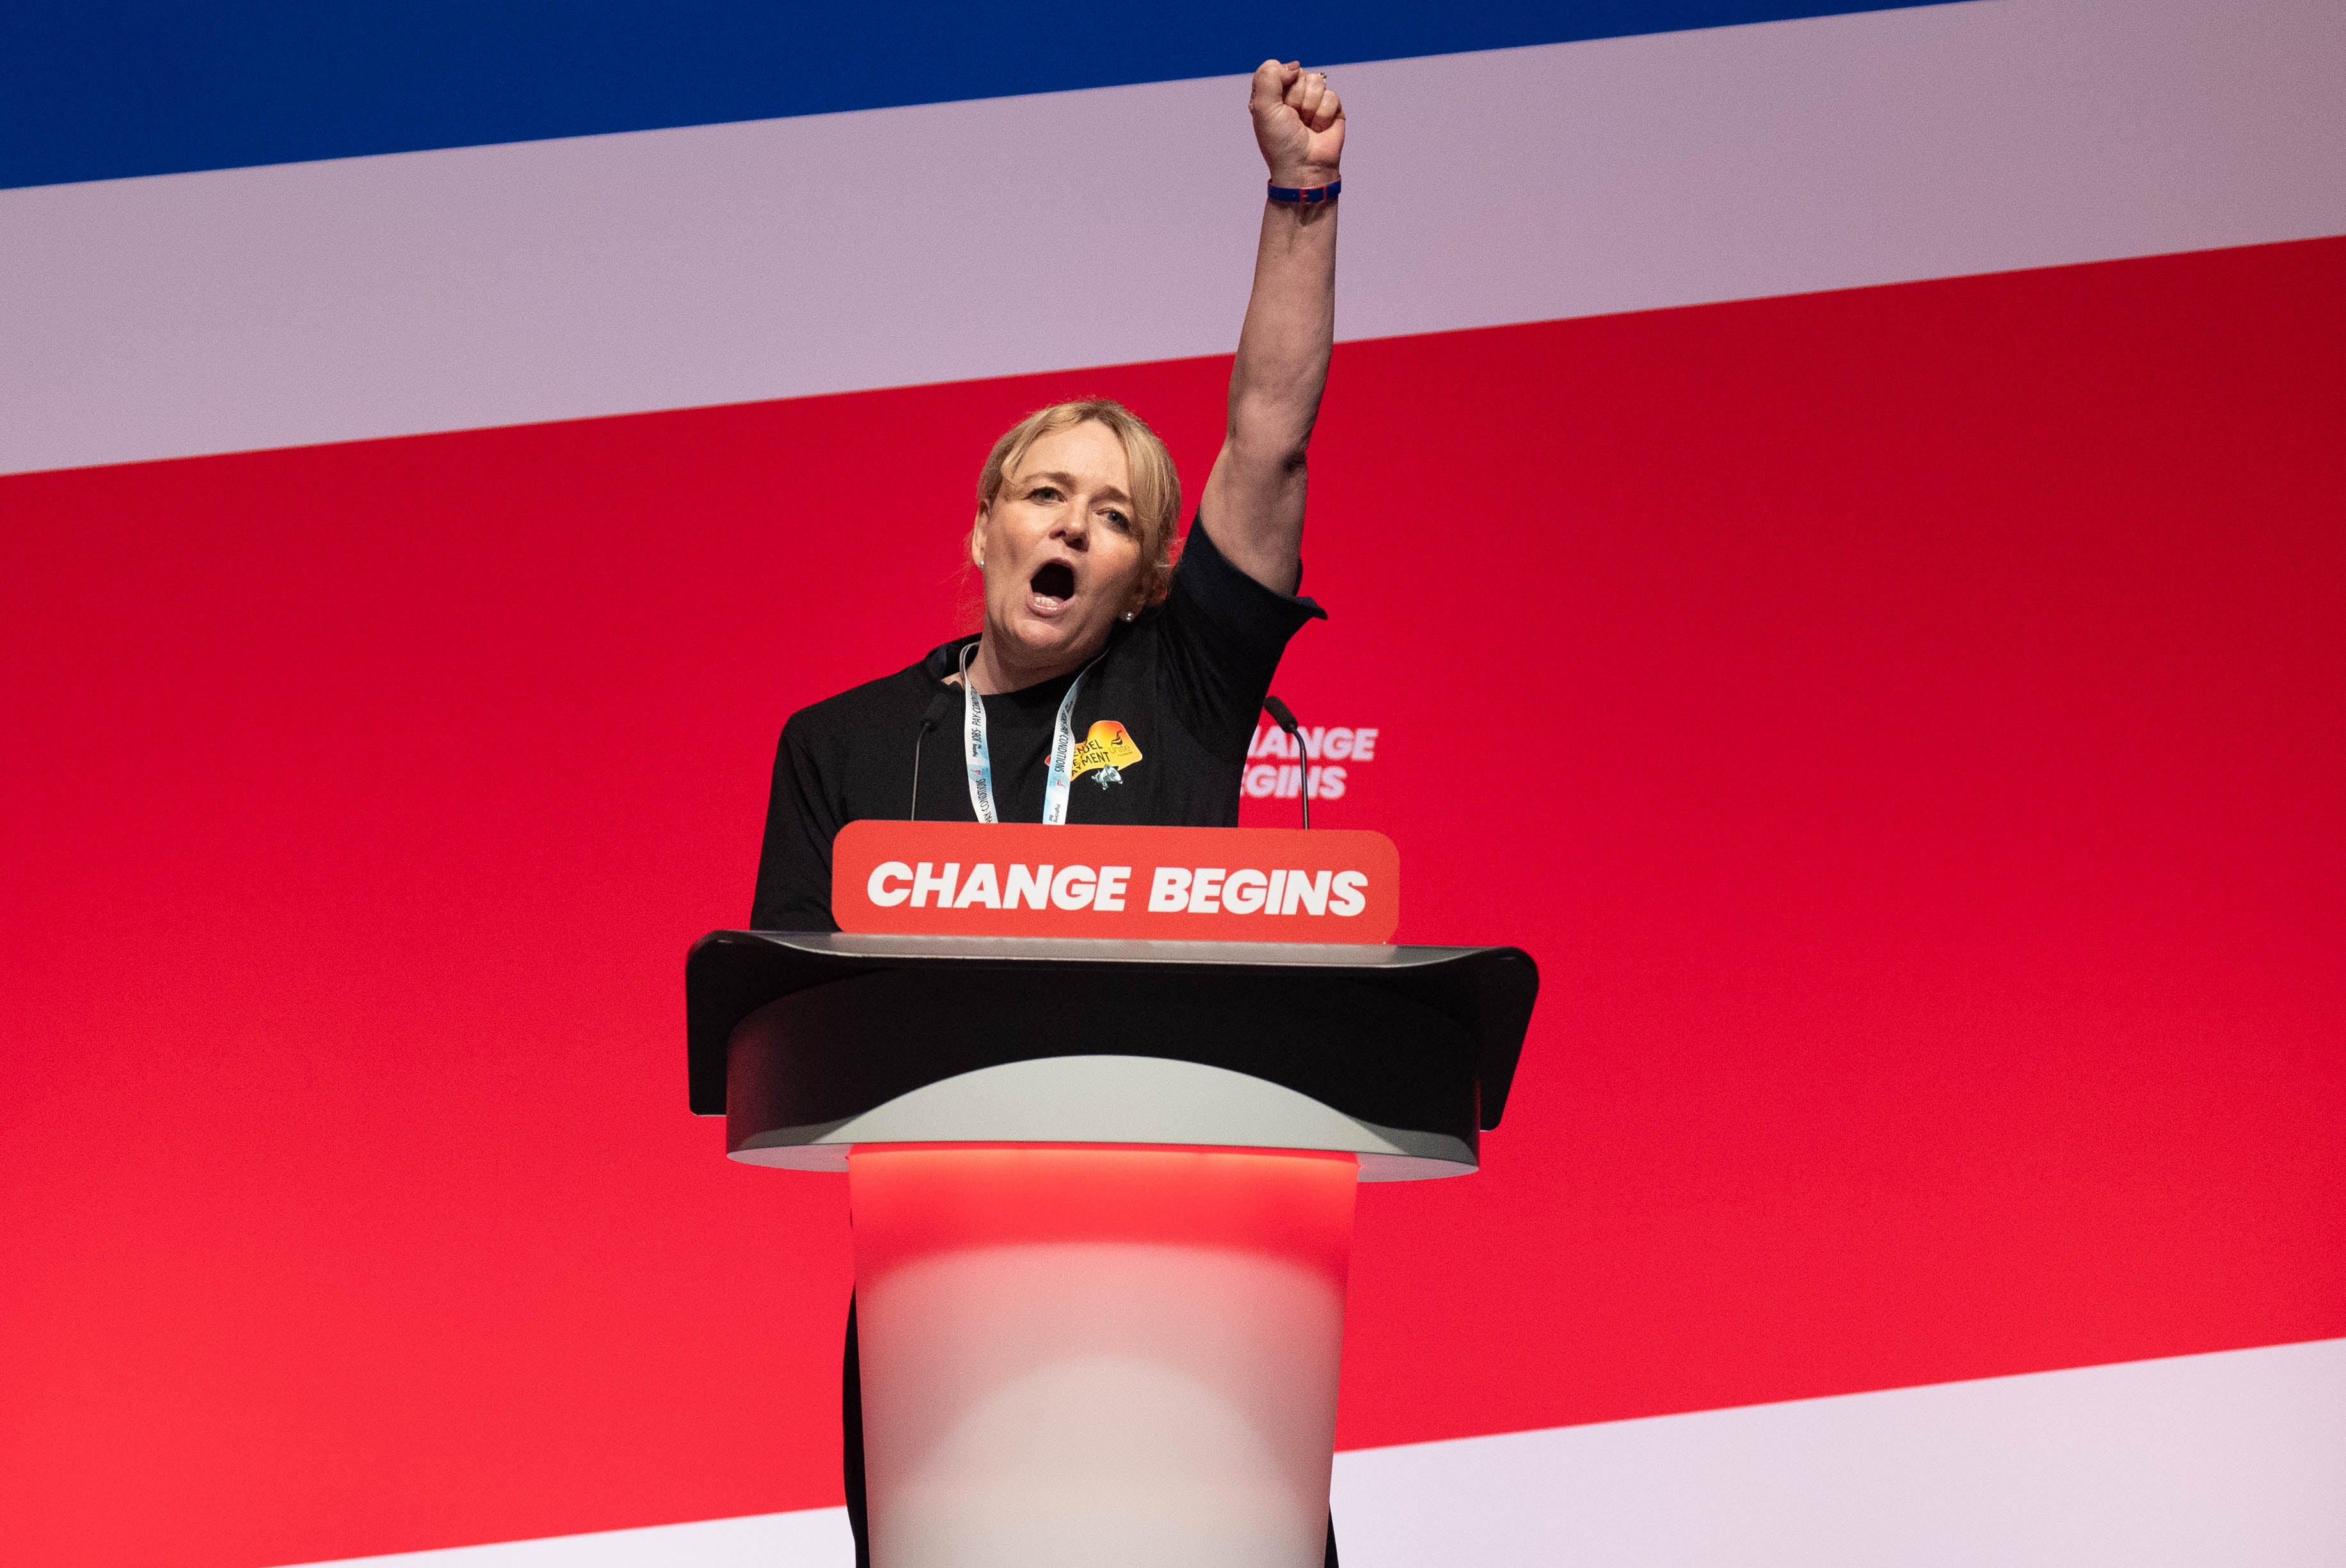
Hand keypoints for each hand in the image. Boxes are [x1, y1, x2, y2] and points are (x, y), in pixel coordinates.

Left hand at [1249, 60, 1343, 186]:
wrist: (1304, 167)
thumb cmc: (1280, 142)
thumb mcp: (1262, 107)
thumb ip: (1268, 76)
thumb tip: (1293, 66)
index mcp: (1272, 94)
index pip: (1276, 68)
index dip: (1279, 83)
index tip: (1278, 105)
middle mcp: (1292, 95)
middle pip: (1299, 73)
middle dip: (1295, 98)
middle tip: (1293, 119)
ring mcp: (1313, 101)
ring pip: (1316, 82)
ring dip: (1310, 108)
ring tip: (1307, 126)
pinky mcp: (1332, 108)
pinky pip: (1331, 95)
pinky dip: (1323, 115)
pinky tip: (1319, 129)